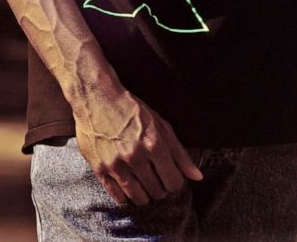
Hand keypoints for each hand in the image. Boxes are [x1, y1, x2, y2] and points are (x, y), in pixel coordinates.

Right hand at [75, 86, 202, 205]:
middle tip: (156, 177)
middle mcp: (136, 157)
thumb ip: (180, 152)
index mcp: (154, 144)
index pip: (174, 182)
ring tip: (144, 182)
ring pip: (139, 198)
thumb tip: (198, 176)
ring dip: (145, 194)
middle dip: (161, 187)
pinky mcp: (100, 169)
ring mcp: (116, 165)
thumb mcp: (160, 125)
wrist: (98, 99)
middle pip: (157, 192)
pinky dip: (126, 195)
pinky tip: (128, 184)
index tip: (170, 176)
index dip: (175, 181)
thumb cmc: (132, 110)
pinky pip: (118, 197)